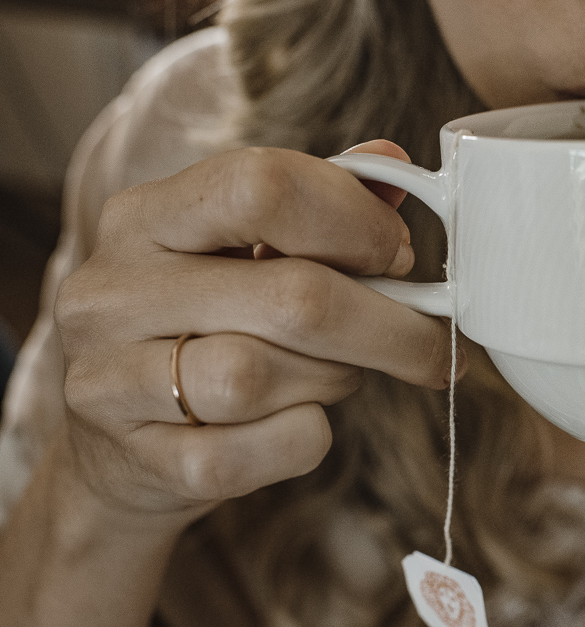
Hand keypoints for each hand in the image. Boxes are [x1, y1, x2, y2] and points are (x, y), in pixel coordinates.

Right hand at [53, 140, 459, 527]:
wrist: (118, 449)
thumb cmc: (202, 330)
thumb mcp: (238, 253)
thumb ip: (317, 204)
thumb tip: (396, 164)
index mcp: (145, 217)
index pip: (261, 186)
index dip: (355, 221)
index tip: (398, 257)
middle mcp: (114, 292)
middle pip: (292, 297)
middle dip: (388, 325)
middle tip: (430, 344)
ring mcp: (112, 382)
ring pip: (266, 378)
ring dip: (334, 379)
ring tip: (339, 374)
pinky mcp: (143, 462)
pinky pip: (266, 448)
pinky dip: (307, 438)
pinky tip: (300, 423)